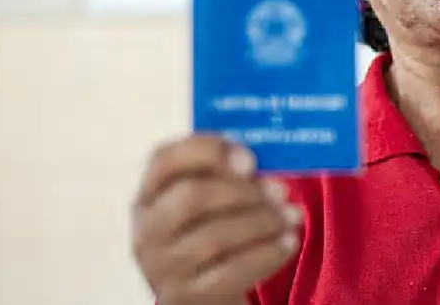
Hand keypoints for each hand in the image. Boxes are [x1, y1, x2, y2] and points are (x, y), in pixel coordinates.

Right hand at [132, 135, 300, 304]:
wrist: (205, 294)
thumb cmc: (213, 233)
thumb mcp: (212, 201)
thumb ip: (228, 176)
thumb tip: (260, 170)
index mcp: (150, 195)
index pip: (165, 158)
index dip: (208, 149)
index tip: (249, 158)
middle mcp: (148, 230)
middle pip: (191, 196)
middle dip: (242, 190)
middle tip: (279, 190)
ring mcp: (163, 267)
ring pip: (215, 236)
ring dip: (263, 221)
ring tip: (291, 216)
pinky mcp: (186, 296)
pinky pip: (232, 271)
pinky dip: (268, 253)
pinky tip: (289, 241)